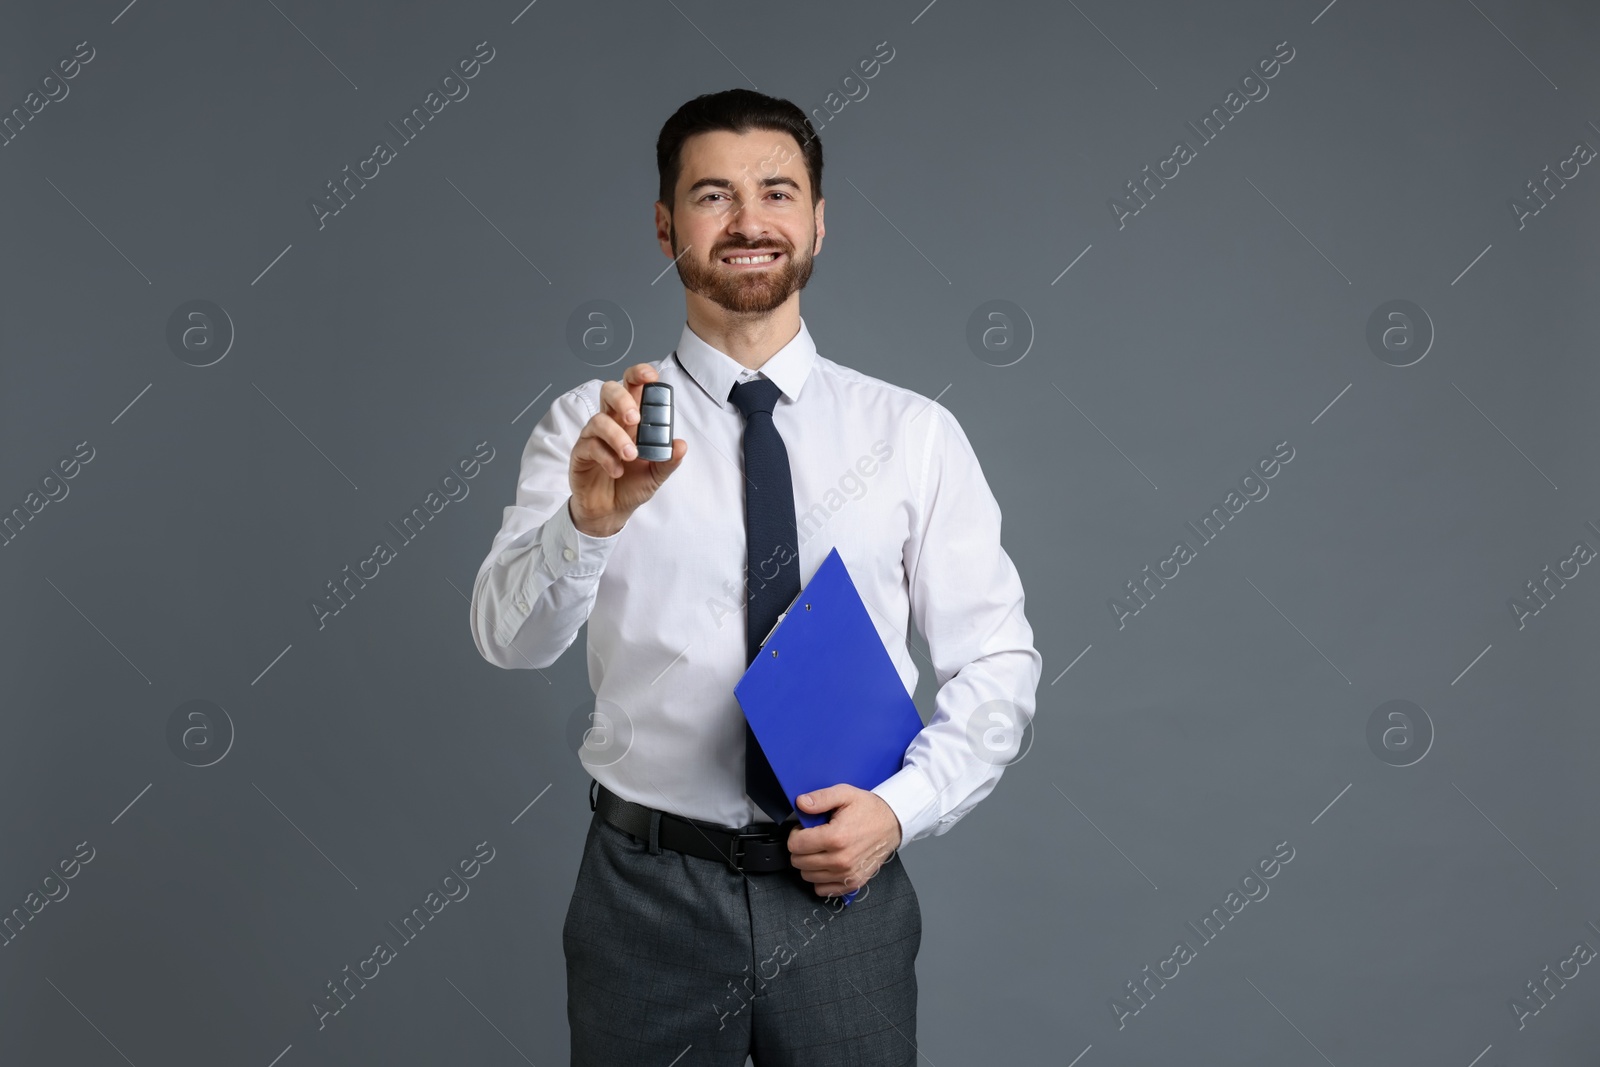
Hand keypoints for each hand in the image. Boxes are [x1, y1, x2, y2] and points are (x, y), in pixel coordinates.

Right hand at [569, 362, 686, 536]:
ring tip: (630, 456)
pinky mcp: (580, 453)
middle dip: (622, 398)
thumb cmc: (630, 485)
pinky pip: (589, 445)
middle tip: (635, 418)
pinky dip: (606, 457)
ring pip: (599, 420)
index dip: (639, 376)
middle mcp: (611, 423)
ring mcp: (593, 437)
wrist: (610, 512)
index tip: (651, 377)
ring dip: (617, 437)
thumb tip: (681, 445)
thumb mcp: (656, 474)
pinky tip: (617, 471)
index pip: (632, 388)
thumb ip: (668, 460)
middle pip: (609, 391)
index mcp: (630, 421)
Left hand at [786, 785, 902, 897]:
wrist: (892, 823)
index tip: (805, 829)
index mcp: (836, 837)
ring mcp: (847, 874)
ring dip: (809, 863)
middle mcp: (841, 859)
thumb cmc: (868, 809)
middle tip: (813, 837)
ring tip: (822, 849)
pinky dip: (820, 879)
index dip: (796, 834)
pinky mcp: (854, 883)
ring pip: (808, 876)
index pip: (796, 845)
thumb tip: (801, 803)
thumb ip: (820, 798)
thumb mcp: (844, 793)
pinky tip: (827, 863)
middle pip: (799, 862)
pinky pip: (823, 890)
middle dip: (801, 848)